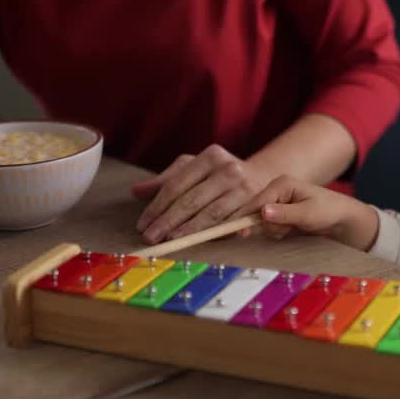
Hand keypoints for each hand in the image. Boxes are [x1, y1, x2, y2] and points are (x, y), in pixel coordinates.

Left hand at [133, 145, 271, 243]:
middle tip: (151, 237)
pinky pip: (230, 223)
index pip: (177, 184)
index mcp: (210, 156)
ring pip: (211, 213)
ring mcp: (244, 187)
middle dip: (168, 221)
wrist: (263, 175)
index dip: (158, 206)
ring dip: (190, 229)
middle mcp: (228, 169)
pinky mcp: (255, 205)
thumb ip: (166, 180)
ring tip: (171, 240)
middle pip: (192, 199)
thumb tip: (136, 192)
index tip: (143, 224)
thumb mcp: (194, 169)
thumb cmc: (220, 173)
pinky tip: (201, 241)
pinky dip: (216, 234)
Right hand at [252, 175, 379, 250]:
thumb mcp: (308, 213)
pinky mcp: (279, 214)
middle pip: (256, 213)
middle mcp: (276, 191)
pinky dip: (278, 232)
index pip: (256, 202)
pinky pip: (269, 227)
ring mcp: (277, 203)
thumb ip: (285, 214)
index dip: (246, 217)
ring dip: (275, 230)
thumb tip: (263, 212)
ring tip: (294, 228)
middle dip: (269, 225)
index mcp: (281, 184)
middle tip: (287, 230)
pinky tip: (291, 230)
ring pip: (262, 222)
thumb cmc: (328, 211)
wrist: (342, 220)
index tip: (241, 233)